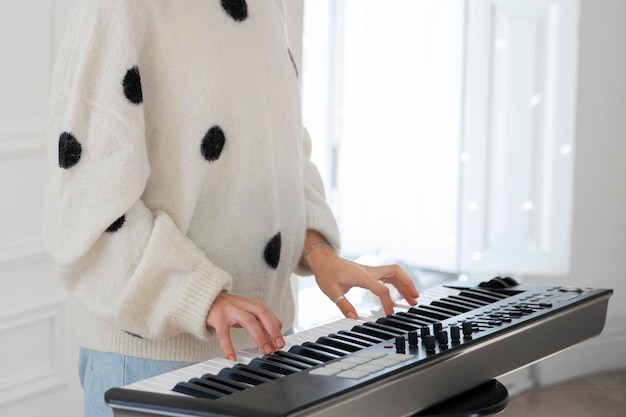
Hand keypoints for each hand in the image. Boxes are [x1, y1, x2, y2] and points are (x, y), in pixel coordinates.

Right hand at [206, 292, 284, 360]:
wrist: (208, 300)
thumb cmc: (231, 309)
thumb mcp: (248, 313)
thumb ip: (261, 324)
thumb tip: (275, 338)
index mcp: (253, 304)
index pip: (269, 315)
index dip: (277, 329)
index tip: (281, 343)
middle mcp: (244, 305)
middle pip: (263, 314)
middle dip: (272, 330)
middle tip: (277, 347)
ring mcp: (231, 310)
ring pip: (248, 321)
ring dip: (259, 336)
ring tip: (264, 351)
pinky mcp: (218, 318)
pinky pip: (224, 334)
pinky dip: (228, 346)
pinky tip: (232, 358)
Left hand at [304, 234, 418, 318]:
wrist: (323, 259)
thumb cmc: (327, 273)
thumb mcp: (332, 292)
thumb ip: (344, 305)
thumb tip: (354, 317)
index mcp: (363, 276)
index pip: (382, 290)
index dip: (388, 302)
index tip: (390, 313)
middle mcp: (370, 271)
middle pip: (396, 273)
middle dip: (407, 285)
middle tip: (415, 298)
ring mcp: (370, 270)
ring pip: (394, 272)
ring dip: (405, 283)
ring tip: (412, 297)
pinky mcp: (368, 272)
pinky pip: (388, 274)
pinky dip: (397, 282)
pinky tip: (399, 291)